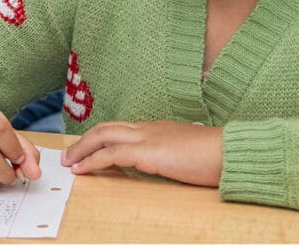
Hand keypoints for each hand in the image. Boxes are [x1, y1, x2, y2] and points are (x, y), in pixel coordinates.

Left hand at [61, 120, 222, 186]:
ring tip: (68, 162)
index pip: (121, 128)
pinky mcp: (146, 152)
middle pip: (106, 128)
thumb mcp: (187, 153)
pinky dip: (91, 161)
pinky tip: (81, 170)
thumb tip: (163, 164)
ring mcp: (146, 138)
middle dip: (84, 140)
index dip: (101, 137)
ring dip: (81, 149)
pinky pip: (110, 155)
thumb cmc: (217, 156)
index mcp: (157, 128)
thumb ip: (171, 155)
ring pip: (103, 136)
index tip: (87, 147)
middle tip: (68, 154)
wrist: (230, 151)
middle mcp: (148, 128)